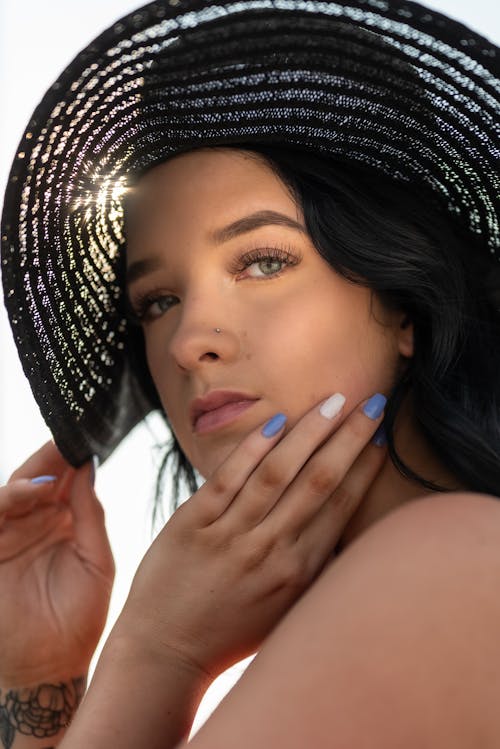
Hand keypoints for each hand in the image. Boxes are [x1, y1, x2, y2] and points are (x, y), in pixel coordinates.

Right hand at [0, 442, 113, 686]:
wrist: (52, 666)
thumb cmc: (80, 617)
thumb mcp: (97, 562)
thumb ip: (91, 516)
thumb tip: (88, 469)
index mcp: (63, 521)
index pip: (64, 480)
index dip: (71, 458)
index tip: (84, 437)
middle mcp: (35, 523)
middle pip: (36, 480)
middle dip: (48, 459)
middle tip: (65, 440)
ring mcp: (10, 537)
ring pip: (10, 495)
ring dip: (26, 481)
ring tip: (47, 477)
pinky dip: (8, 502)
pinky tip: (28, 493)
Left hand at [113, 393, 385, 680]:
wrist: (166, 653)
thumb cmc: (231, 632)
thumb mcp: (286, 610)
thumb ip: (313, 569)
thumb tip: (342, 527)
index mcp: (299, 573)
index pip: (341, 507)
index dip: (364, 468)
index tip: (380, 437)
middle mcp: (271, 551)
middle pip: (319, 481)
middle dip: (350, 438)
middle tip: (372, 402)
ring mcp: (231, 536)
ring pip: (279, 472)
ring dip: (311, 432)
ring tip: (334, 400)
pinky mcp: (193, 525)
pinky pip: (230, 479)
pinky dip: (254, 447)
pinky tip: (276, 420)